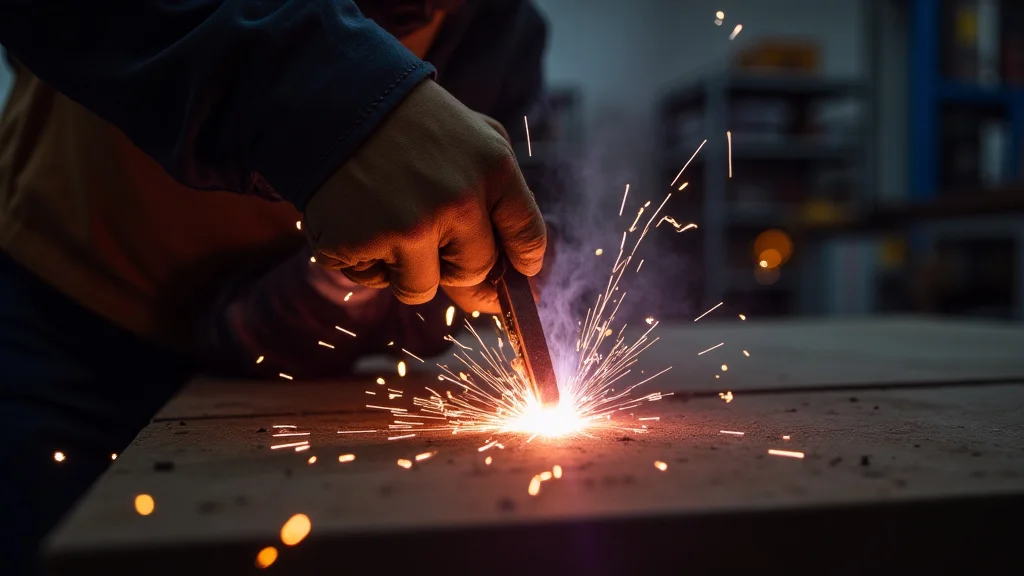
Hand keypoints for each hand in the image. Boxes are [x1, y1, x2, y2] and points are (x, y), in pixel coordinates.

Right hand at [303, 79, 546, 304]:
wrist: (335, 102)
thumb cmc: (413, 126)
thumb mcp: (476, 136)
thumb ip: (503, 194)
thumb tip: (520, 269)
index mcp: (492, 169)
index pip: (528, 240)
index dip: (521, 266)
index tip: (514, 274)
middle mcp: (456, 201)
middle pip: (474, 273)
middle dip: (455, 264)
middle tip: (428, 229)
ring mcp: (406, 227)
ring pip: (421, 290)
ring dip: (406, 268)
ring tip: (388, 219)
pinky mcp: (357, 244)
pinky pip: (373, 281)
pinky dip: (365, 260)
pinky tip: (358, 219)